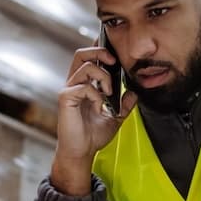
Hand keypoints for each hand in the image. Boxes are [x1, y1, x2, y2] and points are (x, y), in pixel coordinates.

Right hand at [50, 47, 136, 194]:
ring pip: (86, 67)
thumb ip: (125, 104)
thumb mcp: (116, 117)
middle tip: (113, 61)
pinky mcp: (66, 98)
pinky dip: (97, 96)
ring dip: (103, 78)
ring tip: (109, 93)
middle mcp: (74, 84)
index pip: (89, 59)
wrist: (83, 152)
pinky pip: (84, 87)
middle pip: (81, 54)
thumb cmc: (93, 135)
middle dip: (100, 52)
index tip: (114, 49)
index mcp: (84, 85)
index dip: (99, 48)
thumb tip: (134, 92)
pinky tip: (99, 108)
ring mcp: (69, 90)